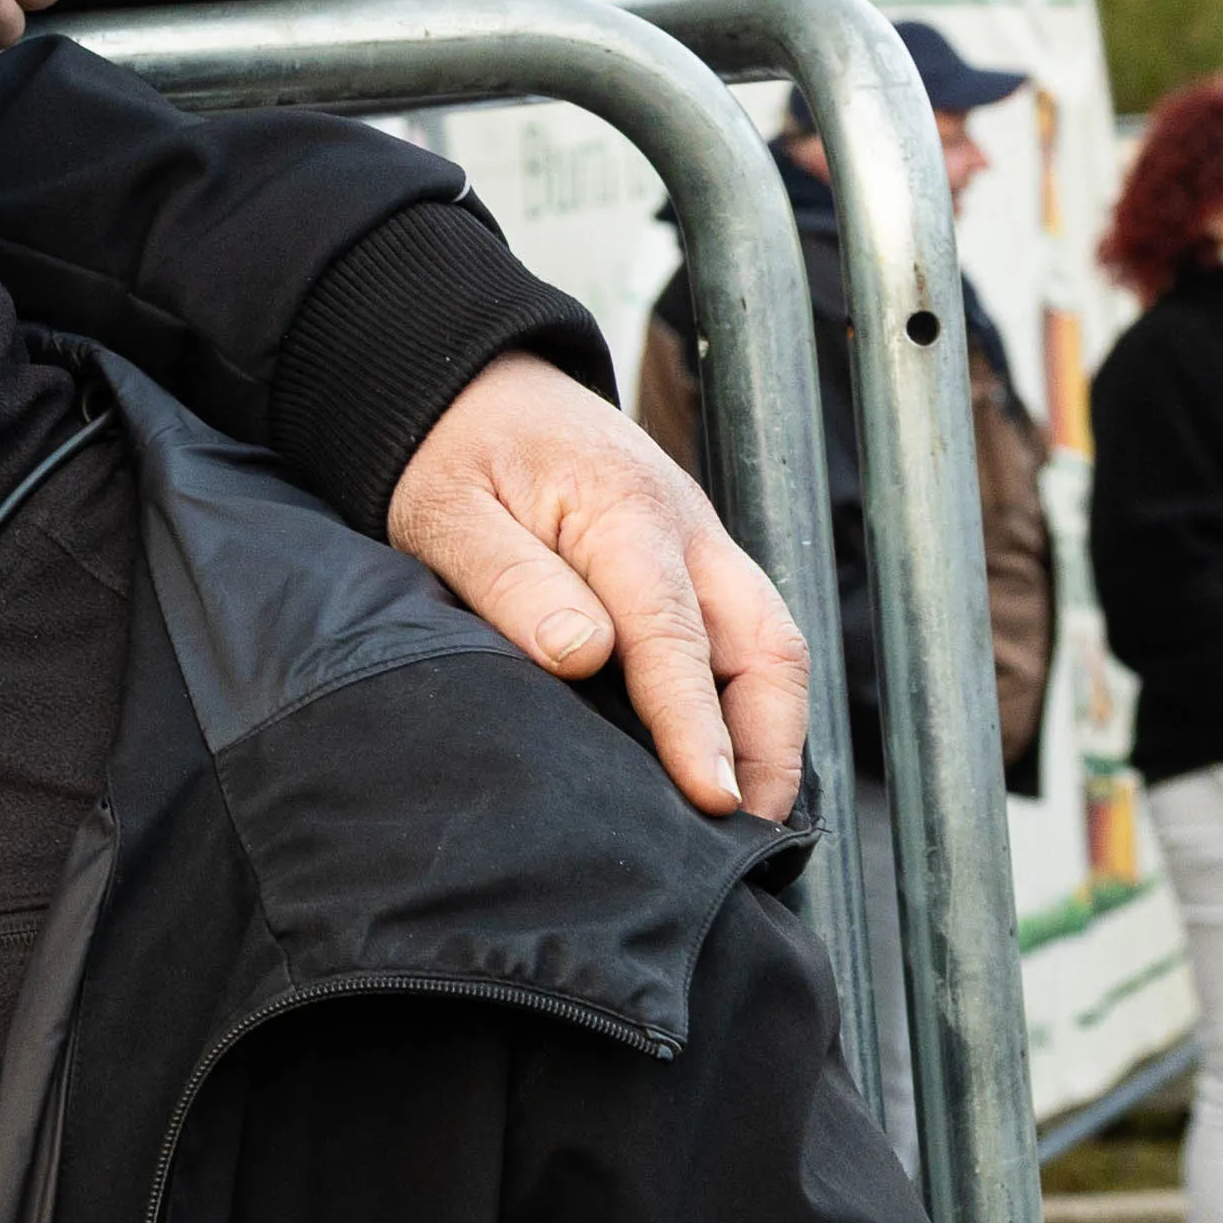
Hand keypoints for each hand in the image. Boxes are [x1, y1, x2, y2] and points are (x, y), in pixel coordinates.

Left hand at [385, 353, 811, 820]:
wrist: (471, 387)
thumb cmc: (452, 457)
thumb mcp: (448, 515)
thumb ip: (513, 583)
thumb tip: (583, 656)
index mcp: (625, 512)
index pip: (674, 638)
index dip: (696, 727)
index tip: (712, 801)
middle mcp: (687, 528)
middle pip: (767, 646)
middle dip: (772, 745)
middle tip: (748, 835)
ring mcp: (702, 544)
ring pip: (772, 644)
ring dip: (774, 729)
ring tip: (749, 816)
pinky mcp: (696, 562)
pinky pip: (747, 636)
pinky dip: (753, 700)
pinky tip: (729, 757)